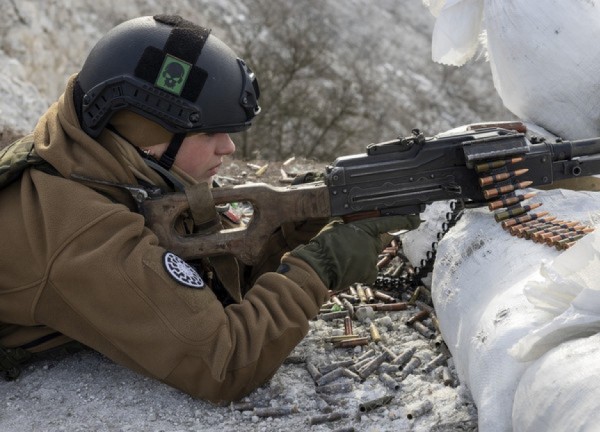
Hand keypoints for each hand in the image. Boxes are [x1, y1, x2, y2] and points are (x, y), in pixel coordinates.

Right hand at [289, 215, 420, 291]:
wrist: (319, 266)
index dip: (405, 221)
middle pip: (378, 241)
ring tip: (343, 258)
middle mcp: (372, 243)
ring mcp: (372, 259)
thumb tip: (346, 224)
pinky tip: (350, 269)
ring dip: (361, 256)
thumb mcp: (335, 226)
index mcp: (365, 228)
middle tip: (351, 244)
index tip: (416, 220)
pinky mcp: (368, 273)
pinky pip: (369, 271)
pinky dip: (362, 271)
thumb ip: (346, 225)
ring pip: (371, 256)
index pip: (390, 223)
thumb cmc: (324, 245)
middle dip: (369, 242)